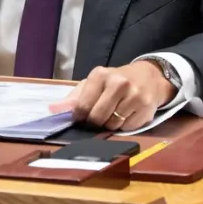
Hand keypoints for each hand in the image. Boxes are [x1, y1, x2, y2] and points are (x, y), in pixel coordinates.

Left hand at [49, 61, 176, 131]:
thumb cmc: (115, 82)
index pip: (82, 107)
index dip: (80, 117)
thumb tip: (52, 110)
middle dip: (96, 122)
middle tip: (102, 115)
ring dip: (112, 124)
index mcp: (100, 75)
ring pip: (112, 125)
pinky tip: (129, 114)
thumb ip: (73, 99)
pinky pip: (128, 128)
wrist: (149, 77)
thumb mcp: (93, 85)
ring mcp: (134, 94)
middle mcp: (119, 82)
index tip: (84, 116)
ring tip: (117, 112)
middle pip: (97, 118)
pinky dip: (126, 125)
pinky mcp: (146, 106)